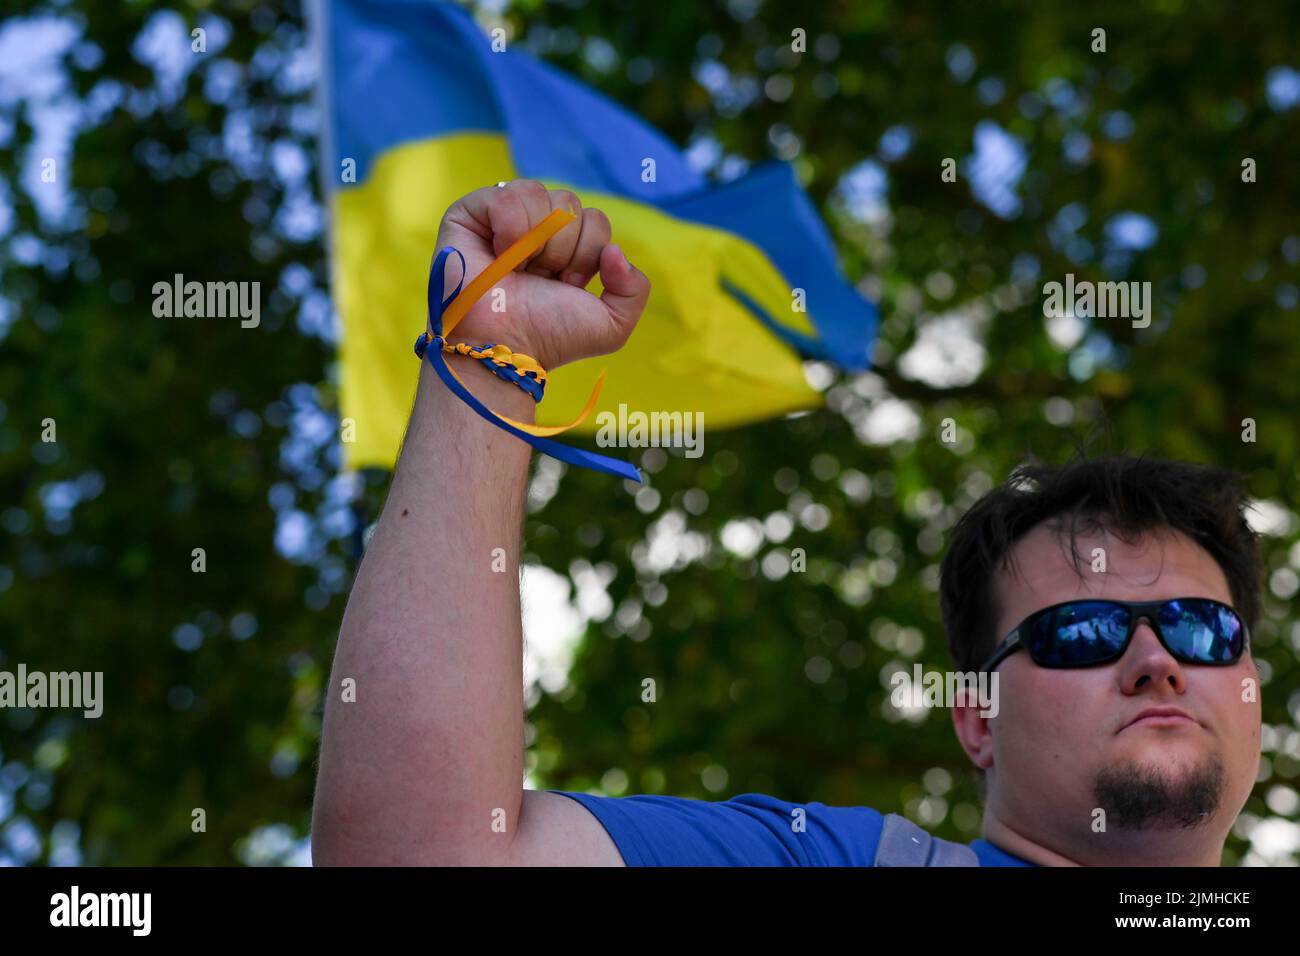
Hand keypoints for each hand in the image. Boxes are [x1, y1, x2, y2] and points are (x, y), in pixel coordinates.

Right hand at [432, 179, 650, 370]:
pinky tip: (500, 256)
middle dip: (564, 250)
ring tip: (519, 271)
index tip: (565, 287)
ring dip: (538, 242)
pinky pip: (507, 196)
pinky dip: (511, 229)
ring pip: (541, 195)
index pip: (595, 219)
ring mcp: (500, 219)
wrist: (506, 348)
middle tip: (541, 281)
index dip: (587, 255)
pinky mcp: (468, 215)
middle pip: (571, 204)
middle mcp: (534, 228)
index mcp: (565, 246)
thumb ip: (635, 289)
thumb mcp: (611, 324)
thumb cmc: (550, 337)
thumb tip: (615, 251)